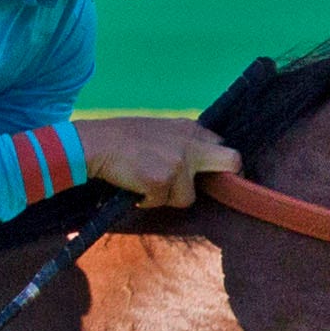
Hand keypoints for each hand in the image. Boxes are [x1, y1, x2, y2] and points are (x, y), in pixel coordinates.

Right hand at [78, 116, 240, 208]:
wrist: (96, 143)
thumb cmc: (121, 137)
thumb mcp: (159, 128)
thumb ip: (182, 141)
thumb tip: (195, 162)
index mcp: (190, 128)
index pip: (222, 146)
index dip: (219, 165)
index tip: (214, 177)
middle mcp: (190, 143)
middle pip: (232, 162)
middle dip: (228, 179)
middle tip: (221, 191)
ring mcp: (179, 163)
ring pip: (187, 197)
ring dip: (167, 197)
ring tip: (146, 183)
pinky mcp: (163, 181)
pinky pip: (162, 202)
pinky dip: (148, 200)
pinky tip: (135, 186)